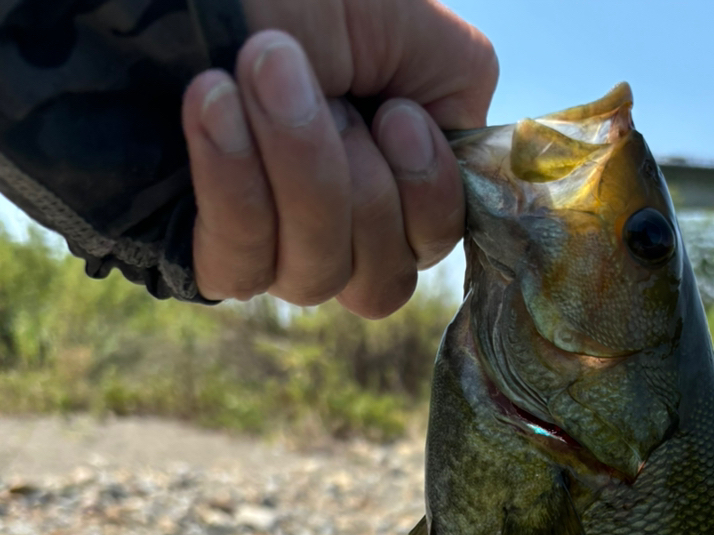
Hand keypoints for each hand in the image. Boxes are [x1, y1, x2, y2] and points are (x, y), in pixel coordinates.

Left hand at [181, 0, 497, 314]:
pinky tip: (212, 102)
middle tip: (312, 73)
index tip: (391, 112)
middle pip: (380, 282)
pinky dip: (235, 184)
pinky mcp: (203, 252)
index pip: (428, 248)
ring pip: (315, 275)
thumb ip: (459, 94)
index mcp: (388, 178)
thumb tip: (461, 150)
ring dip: (297, 163)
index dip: (424, 196)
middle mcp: (332, 227)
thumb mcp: (412, 23)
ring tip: (261, 63)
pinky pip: (240, 266)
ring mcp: (268, 247)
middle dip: (356, 181)